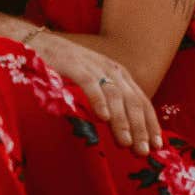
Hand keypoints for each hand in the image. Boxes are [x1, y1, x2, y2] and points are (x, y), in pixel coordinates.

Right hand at [25, 31, 162, 154]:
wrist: (37, 43)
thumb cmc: (65, 68)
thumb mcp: (93, 83)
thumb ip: (108, 100)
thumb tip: (125, 131)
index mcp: (118, 74)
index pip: (142, 101)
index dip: (151, 124)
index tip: (157, 146)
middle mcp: (110, 69)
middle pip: (132, 101)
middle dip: (140, 128)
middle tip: (143, 151)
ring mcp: (92, 66)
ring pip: (115, 95)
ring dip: (122, 120)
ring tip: (125, 143)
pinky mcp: (72, 64)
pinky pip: (89, 83)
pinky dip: (98, 100)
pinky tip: (102, 118)